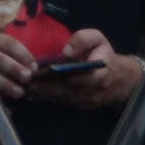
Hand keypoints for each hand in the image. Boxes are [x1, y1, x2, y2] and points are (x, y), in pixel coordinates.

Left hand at [26, 31, 141, 110]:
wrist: (118, 78)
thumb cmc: (103, 54)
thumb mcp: (98, 39)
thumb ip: (83, 39)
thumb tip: (65, 51)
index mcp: (102, 73)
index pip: (83, 78)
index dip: (63, 77)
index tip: (45, 73)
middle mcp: (96, 91)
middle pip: (69, 91)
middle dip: (47, 87)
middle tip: (27, 81)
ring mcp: (89, 101)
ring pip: (64, 98)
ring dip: (45, 93)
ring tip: (26, 85)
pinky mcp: (83, 106)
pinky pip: (64, 102)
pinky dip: (49, 97)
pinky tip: (35, 91)